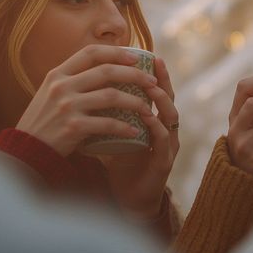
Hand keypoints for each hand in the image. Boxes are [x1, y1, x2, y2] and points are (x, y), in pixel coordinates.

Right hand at [15, 44, 157, 156]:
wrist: (25, 150)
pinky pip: (107, 123)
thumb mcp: (50, 93)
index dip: (116, 52)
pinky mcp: (73, 128)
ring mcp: (67, 106)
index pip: (91, 52)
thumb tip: (104, 69)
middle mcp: (62, 86)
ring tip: (148, 109)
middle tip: (151, 82)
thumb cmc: (43, 122)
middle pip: (106, 71)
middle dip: (134, 74)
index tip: (136, 57)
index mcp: (58, 74)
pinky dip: (123, 127)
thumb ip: (72, 80)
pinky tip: (134, 131)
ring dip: (135, 101)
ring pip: (111, 96)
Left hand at [98, 57, 179, 219]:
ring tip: (151, 86)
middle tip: (156, 60)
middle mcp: (164, 129)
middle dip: (163, 78)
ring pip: (171, 117)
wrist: (128, 199)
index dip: (152, 72)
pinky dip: (156, 127)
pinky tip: (148, 118)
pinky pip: (163, 141)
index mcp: (153, 119)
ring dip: (162, 100)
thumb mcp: (112, 134)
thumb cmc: (121, 164)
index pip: (155, 90)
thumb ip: (104, 114)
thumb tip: (81, 90)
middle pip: (168, 97)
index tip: (145, 53)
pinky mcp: (163, 162)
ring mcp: (167, 145)